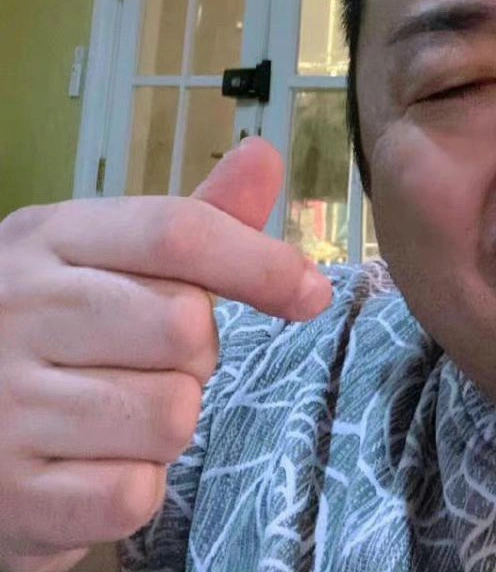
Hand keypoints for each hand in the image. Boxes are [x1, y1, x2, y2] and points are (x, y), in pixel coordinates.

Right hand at [0, 138, 330, 571]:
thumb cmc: (58, 331)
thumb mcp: (110, 256)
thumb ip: (197, 218)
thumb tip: (265, 155)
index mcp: (52, 238)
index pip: (177, 233)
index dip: (259, 262)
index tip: (311, 293)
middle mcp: (18, 310)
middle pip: (184, 327)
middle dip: (198, 354)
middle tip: (152, 359)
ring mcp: (3, 404)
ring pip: (170, 415)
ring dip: (166, 423)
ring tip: (117, 412)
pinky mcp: (9, 494)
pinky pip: (133, 492)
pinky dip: (134, 485)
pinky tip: (95, 463)